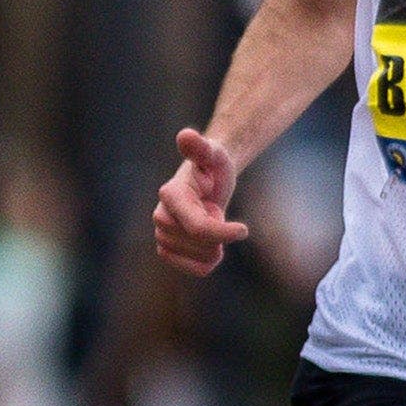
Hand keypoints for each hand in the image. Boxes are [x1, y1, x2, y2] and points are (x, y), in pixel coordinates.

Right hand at [153, 128, 248, 276]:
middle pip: (203, 245)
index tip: (244, 229)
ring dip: (216, 246)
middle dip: (220, 235)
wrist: (206, 181)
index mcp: (170, 196)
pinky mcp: (167, 250)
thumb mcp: (214, 154)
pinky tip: (211, 246)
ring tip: (211, 223)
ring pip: (201, 259)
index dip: (225, 233)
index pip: (199, 228)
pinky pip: (196, 270)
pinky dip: (209, 262)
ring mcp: (161, 235)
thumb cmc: (213, 166)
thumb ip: (202, 148)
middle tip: (216, 212)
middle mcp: (161, 217)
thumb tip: (186, 135)